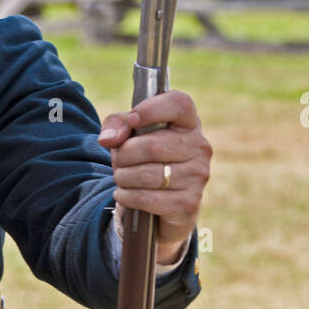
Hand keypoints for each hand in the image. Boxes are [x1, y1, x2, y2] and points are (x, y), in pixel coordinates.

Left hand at [97, 90, 211, 261]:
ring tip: (121, 177)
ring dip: (123, 177)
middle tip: (117, 160)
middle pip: (153, 145)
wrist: (158, 204)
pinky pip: (147, 198)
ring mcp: (197, 176)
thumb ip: (116, 125)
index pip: (179, 104)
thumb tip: (108, 139)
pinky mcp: (188, 203)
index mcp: (188, 123)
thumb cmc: (143, 159)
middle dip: (124, 154)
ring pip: (148, 174)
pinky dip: (126, 196)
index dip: (151, 109)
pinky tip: (124, 194)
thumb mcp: (127, 135)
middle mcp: (199, 147)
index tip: (132, 119)